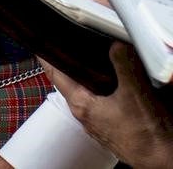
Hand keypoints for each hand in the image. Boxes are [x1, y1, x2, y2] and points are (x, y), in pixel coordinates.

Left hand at [42, 42, 172, 165]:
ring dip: (88, 78)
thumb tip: (116, 45)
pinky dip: (103, 90)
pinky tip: (115, 84)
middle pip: (69, 82)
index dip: (46, 56)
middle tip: (67, 45)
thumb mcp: (134, 93)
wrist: (162, 160)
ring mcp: (98, 123)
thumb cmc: (146, 135)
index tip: (39, 42)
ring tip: (92, 60)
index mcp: (81, 104)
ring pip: (86, 93)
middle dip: (69, 64)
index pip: (55, 74)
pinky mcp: (111, 127)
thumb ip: (124, 65)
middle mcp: (85, 115)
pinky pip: (101, 103)